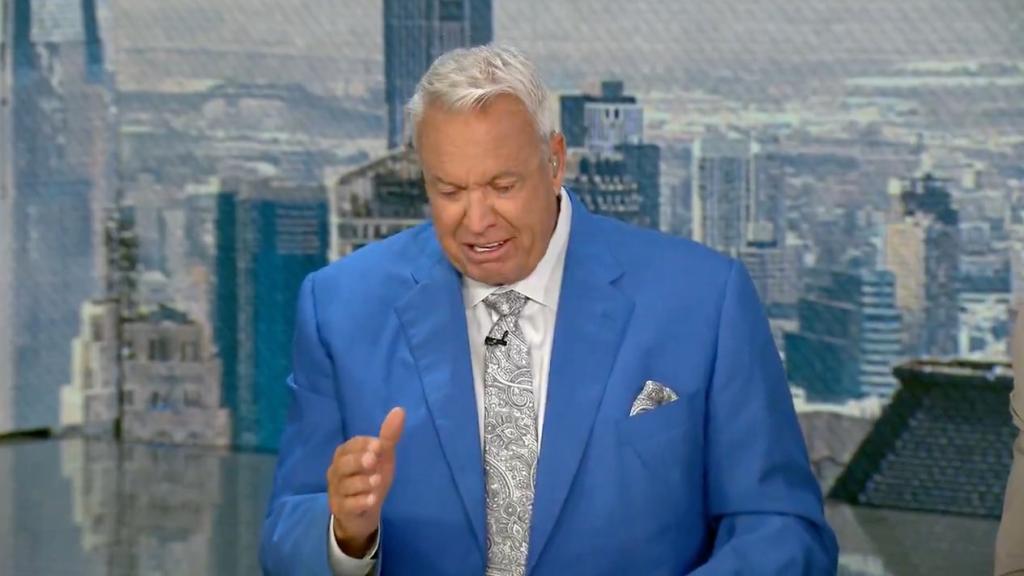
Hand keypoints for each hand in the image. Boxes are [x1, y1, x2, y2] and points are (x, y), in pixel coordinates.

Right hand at [327, 407, 404, 556]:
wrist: (363, 512)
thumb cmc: (371, 478)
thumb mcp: (383, 457)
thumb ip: (388, 436)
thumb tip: (400, 410)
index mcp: (345, 454)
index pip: (350, 446)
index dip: (363, 445)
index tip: (378, 445)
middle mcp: (336, 471)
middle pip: (343, 464)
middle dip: (358, 461)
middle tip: (373, 460)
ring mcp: (337, 491)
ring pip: (345, 485)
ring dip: (362, 482)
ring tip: (377, 482)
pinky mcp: (341, 509)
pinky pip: (348, 505)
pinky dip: (360, 502)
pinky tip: (372, 500)